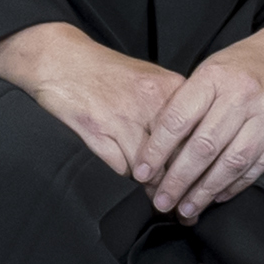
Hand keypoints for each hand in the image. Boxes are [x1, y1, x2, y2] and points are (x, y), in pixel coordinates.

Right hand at [0, 20, 188, 187]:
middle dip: (181, 185)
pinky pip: (122, 168)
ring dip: (154, 187)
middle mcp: (151, 104)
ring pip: (151, 169)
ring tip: (158, 199)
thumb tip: (192, 146)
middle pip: (178, 156)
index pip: (199, 136)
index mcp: (171, 88)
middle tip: (185, 205)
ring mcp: (123, 118)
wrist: (59, 58)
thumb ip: (174, 109)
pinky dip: (127, 174)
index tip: (204, 184)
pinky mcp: (98, 132)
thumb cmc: (103, 71)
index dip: (202, 166)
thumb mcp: (150, 80)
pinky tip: (129, 173)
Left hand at [137, 21, 263, 220]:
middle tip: (163, 201)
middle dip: (180, 179)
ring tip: (188, 207)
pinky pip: (260, 163)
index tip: (142, 172)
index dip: (158, 150)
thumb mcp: (211, 68)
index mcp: (215, 77)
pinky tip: (219, 194)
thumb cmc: (245, 63)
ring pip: (233, 161)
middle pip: (204, 146)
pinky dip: (238, 183)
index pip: (178, 119)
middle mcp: (243, 95)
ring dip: (208, 189)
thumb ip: (188, 101)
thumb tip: (158, 143)